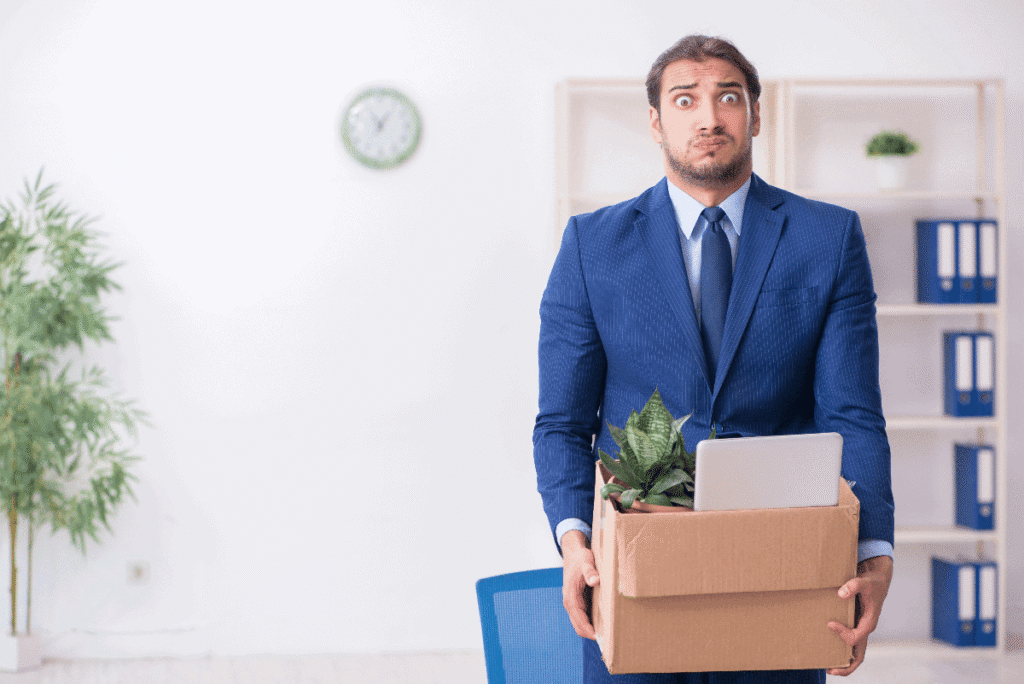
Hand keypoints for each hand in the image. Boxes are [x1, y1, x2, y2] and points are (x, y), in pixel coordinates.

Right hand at [561, 530, 599, 639]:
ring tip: (609, 635)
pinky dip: (592, 622)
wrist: (573, 552)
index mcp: (570, 597)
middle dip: (592, 635)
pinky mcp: (578, 601)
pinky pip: (584, 616)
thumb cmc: (580, 557)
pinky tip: (606, 622)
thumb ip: (590, 571)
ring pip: (581, 623)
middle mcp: (570, 603)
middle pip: (579, 627)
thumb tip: (594, 581)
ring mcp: (574, 603)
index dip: (590, 632)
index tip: (603, 639)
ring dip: (592, 630)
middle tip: (609, 641)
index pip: (579, 622)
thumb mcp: (586, 562)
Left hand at [826, 554, 893, 675]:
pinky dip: (841, 649)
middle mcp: (865, 630)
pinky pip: (850, 643)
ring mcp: (861, 629)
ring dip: (842, 661)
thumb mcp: (865, 581)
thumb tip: (841, 594)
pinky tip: (827, 647)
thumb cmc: (872, 582)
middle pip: (859, 656)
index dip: (843, 634)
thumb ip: (854, 585)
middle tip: (829, 670)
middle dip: (846, 667)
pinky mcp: (855, 625)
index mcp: (869, 623)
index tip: (830, 623)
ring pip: (855, 653)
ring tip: (826, 666)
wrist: (878, 580)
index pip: (856, 637)